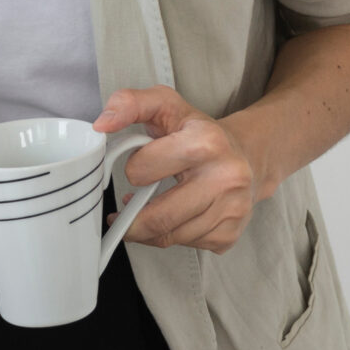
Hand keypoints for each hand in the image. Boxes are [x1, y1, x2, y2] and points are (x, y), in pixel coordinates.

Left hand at [95, 85, 263, 252]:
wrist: (248, 155)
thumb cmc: (199, 132)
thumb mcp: (165, 105)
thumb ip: (129, 104)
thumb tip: (101, 124)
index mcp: (206, 143)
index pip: (142, 170)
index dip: (133, 169)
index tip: (137, 167)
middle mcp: (226, 178)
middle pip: (158, 218)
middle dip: (130, 219)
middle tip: (121, 214)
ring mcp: (232, 210)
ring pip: (170, 237)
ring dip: (150, 230)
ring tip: (148, 211)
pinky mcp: (231, 234)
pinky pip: (187, 245)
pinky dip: (173, 236)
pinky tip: (174, 218)